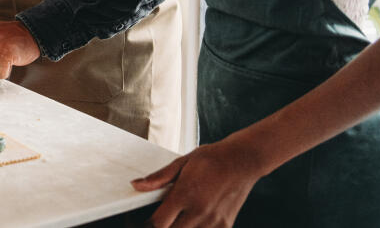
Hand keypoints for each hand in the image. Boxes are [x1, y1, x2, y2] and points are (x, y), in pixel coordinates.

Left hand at [133, 137, 263, 227]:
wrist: (243, 161)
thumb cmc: (212, 159)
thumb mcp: (182, 162)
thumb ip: (159, 178)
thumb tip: (136, 185)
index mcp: (185, 194)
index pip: (159, 223)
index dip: (148, 225)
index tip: (145, 222)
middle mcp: (200, 211)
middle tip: (162, 220)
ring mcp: (214, 221)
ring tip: (179, 219)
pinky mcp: (225, 226)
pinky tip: (194, 222)